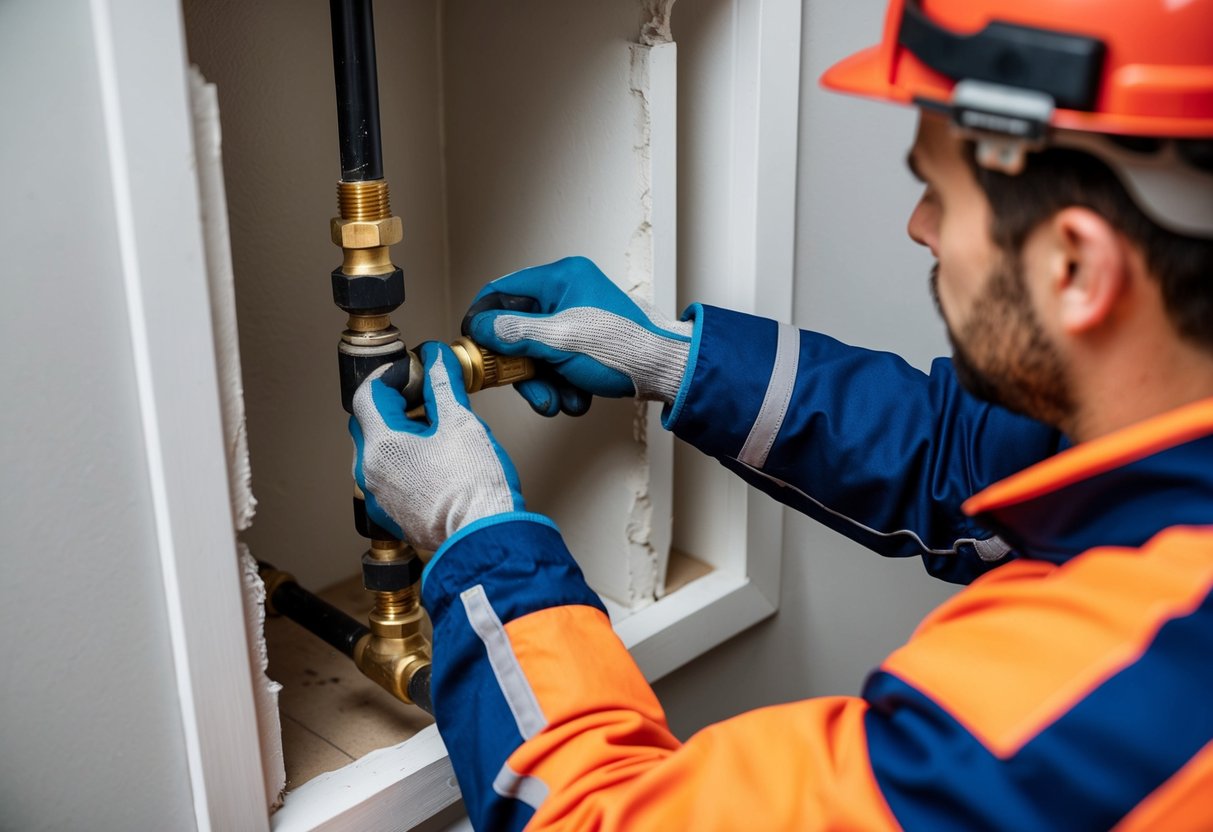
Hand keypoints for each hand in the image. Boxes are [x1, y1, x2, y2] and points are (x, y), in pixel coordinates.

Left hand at [349, 341, 525, 550]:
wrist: (484, 538)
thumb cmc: (474, 487)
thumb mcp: (461, 421)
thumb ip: (443, 383)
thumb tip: (436, 357)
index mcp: (381, 445)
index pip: (368, 393)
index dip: (391, 375)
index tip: (414, 370)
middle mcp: (370, 472)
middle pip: (368, 421)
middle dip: (393, 403)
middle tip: (425, 396)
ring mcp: (378, 496)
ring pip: (376, 450)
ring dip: (398, 433)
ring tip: (434, 430)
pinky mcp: (392, 514)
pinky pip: (387, 477)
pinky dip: (402, 461)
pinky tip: (432, 461)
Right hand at [462, 256, 692, 416]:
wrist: (667, 372)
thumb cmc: (624, 348)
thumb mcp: (559, 340)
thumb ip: (515, 333)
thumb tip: (482, 327)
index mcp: (561, 279)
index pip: (503, 291)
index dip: (484, 320)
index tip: (475, 346)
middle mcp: (567, 294)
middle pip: (519, 332)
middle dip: (523, 369)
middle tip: (530, 389)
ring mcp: (577, 321)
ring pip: (538, 355)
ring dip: (544, 385)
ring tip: (560, 401)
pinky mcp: (586, 345)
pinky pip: (559, 366)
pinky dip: (563, 387)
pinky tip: (577, 399)